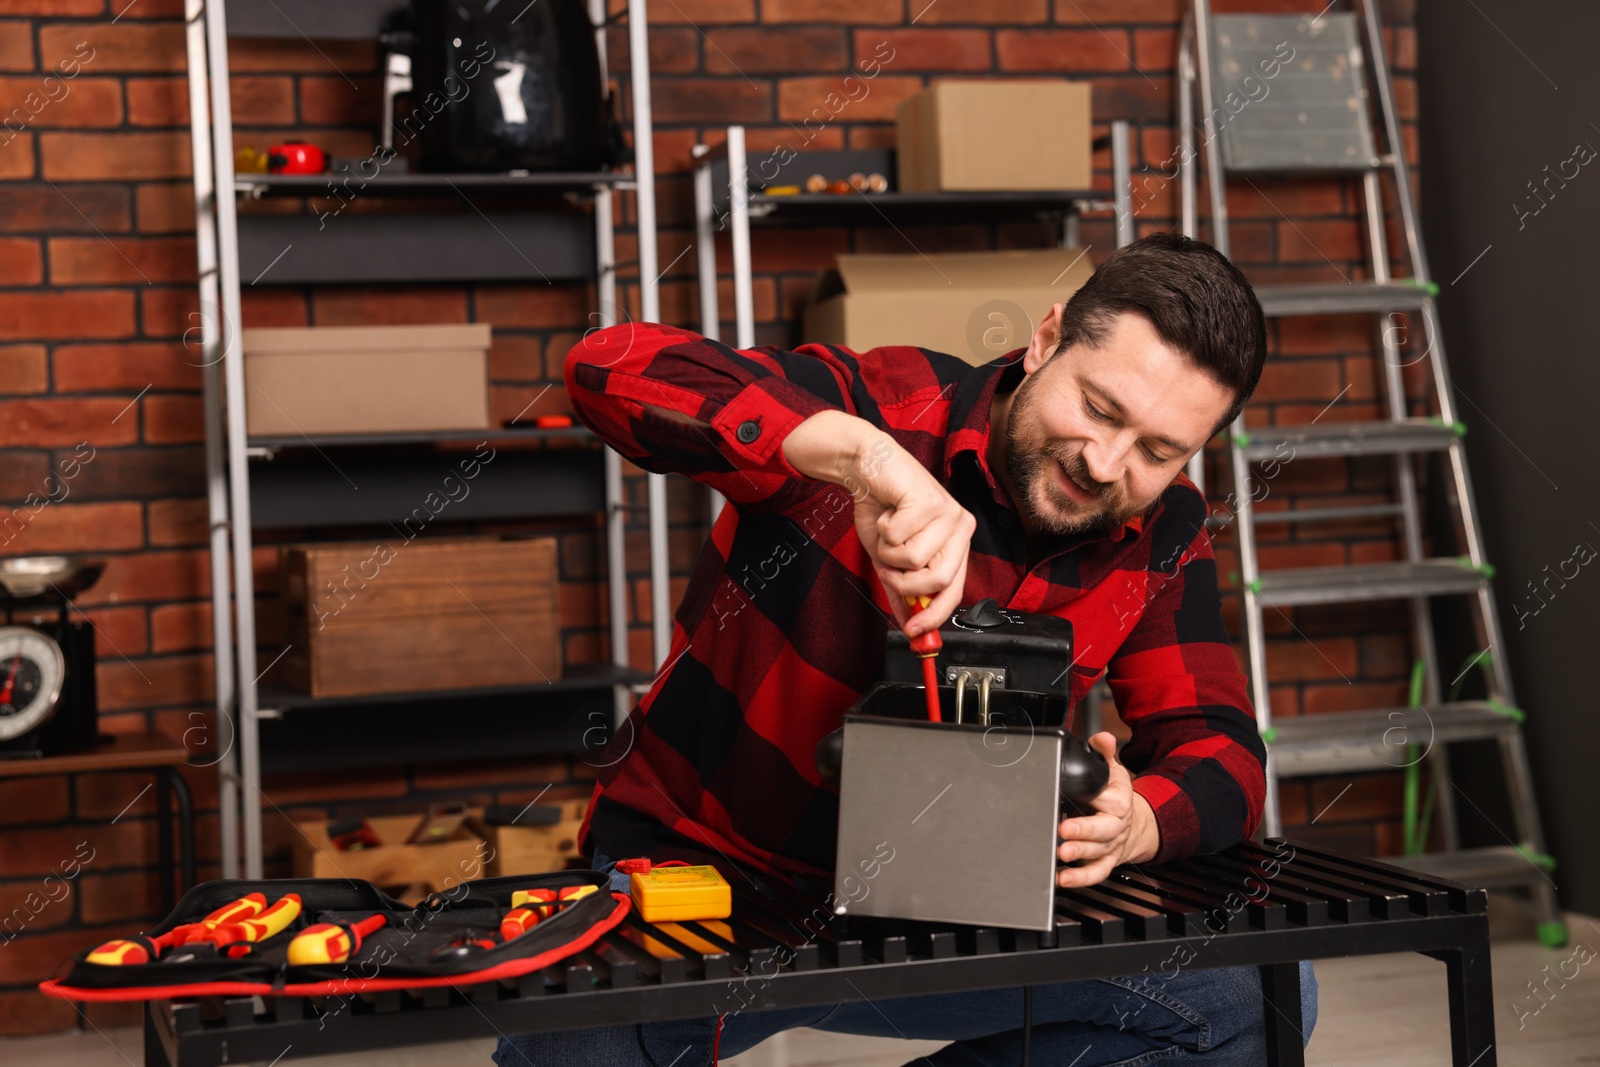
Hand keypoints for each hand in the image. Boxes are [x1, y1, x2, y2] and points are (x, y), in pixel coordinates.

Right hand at [783, 410, 974, 636]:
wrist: (866, 467)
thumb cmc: (883, 508)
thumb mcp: (891, 559)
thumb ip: (902, 592)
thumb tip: (911, 629)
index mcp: (957, 542)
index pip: (954, 590)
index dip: (934, 615)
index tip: (913, 632)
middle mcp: (961, 526)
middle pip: (939, 580)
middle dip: (904, 583)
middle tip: (887, 568)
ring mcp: (949, 512)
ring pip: (916, 561)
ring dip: (889, 552)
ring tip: (888, 531)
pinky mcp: (930, 500)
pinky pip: (901, 538)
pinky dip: (884, 531)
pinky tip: (888, 513)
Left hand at [1056, 732, 1160, 887]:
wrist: (1135, 823)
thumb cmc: (1116, 795)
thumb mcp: (1112, 770)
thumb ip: (1103, 752)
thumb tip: (1103, 738)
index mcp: (1118, 801)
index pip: (1108, 799)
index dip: (1094, 798)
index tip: (1078, 793)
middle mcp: (1115, 826)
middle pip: (1103, 831)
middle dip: (1084, 831)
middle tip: (1064, 830)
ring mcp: (1110, 847)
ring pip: (1098, 854)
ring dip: (1080, 856)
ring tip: (1061, 854)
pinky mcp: (1104, 862)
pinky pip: (1095, 873)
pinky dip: (1080, 878)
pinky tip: (1062, 878)